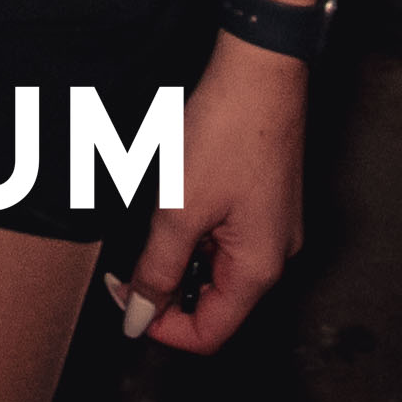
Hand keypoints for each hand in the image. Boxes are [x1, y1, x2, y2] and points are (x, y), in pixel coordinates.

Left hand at [111, 35, 306, 355]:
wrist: (260, 69)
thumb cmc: (229, 131)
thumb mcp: (179, 209)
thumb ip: (157, 270)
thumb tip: (140, 318)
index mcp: (260, 268)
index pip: (210, 333)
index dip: (162, 326)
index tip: (125, 301)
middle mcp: (275, 255)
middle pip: (214, 302)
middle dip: (167, 289)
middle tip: (127, 263)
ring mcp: (273, 227)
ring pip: (217, 267)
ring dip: (179, 256)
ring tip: (156, 218)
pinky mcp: (266, 201)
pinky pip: (226, 237)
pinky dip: (195, 231)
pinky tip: (176, 200)